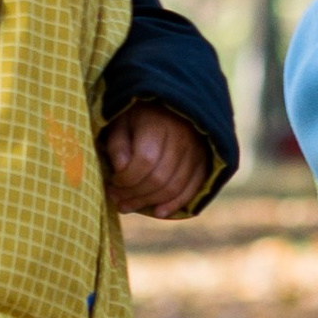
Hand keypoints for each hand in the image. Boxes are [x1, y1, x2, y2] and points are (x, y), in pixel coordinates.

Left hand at [101, 103, 215, 218]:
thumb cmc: (139, 116)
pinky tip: (158, 212)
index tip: (112, 181)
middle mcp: (181, 138)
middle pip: (159, 178)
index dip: (126, 178)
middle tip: (116, 199)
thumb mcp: (121, 122)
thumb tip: (121, 170)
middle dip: (134, 194)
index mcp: (158, 124)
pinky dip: (175, 204)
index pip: (144, 161)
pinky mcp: (204, 162)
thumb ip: (118, 145)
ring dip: (149, 202)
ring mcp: (196, 151)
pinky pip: (192, 189)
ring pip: (174, 187)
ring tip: (128, 206)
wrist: (173, 105)